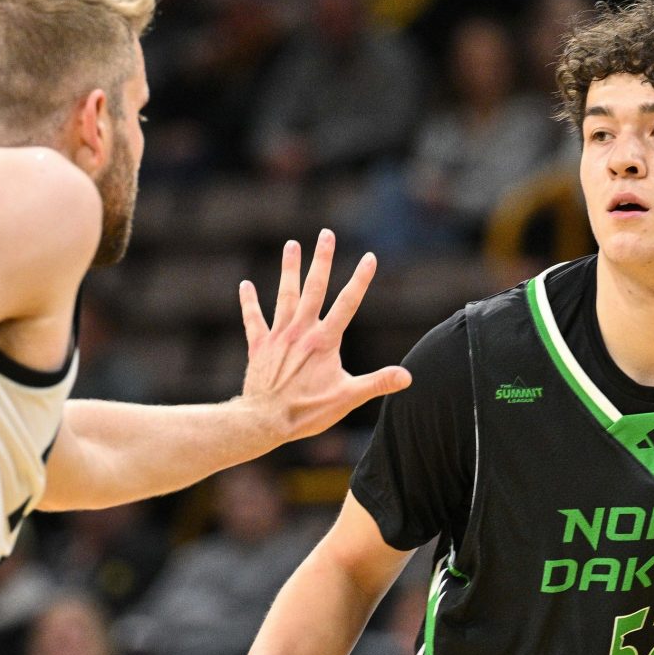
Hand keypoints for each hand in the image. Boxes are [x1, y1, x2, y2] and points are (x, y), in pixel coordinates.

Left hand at [239, 230, 409, 442]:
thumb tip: (408, 376)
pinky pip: (253, 319)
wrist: (265, 420)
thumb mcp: (348, 397)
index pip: (347, 303)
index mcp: (325, 341)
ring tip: (292, 245)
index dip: (361, 279)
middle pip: (314, 288)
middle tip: (326, 234)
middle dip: (322, 260)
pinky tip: (245, 285)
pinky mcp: (258, 346)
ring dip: (289, 269)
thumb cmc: (308, 411)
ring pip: (285, 295)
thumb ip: (378, 382)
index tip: (369, 257)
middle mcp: (301, 331)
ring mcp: (278, 336)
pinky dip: (249, 302)